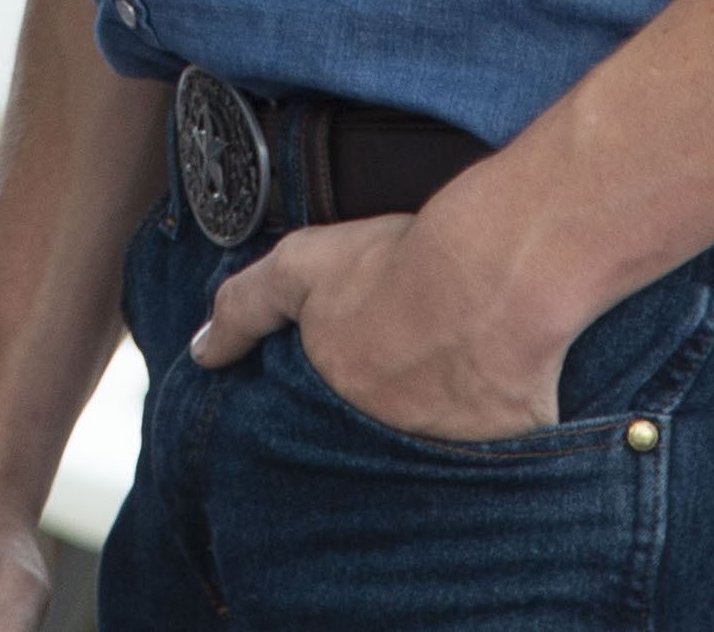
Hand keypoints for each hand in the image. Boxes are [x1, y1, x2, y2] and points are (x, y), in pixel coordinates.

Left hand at [185, 211, 568, 442]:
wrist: (494, 270)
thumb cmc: (396, 264)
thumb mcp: (299, 266)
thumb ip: (244, 308)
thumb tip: (203, 353)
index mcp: (340, 398)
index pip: (320, 420)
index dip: (332, 391)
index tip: (344, 371)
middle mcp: (392, 438)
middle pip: (377, 429)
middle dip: (382, 405)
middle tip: (400, 362)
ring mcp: (453, 449)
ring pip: (436, 443)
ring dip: (435, 417)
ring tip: (446, 369)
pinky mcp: (511, 448)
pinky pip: (499, 446)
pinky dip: (495, 424)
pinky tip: (498, 385)